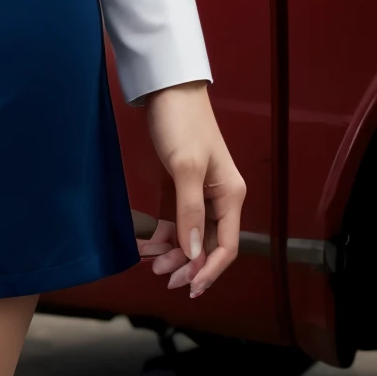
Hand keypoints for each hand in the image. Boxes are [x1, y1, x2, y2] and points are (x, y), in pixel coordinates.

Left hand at [137, 80, 244, 299]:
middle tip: (162, 277)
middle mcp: (220, 198)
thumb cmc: (182, 122)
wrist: (167, 88)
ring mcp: (200, 192)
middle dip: (187, 264)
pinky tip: (145, 244)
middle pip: (208, 244)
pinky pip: (176, 220)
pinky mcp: (182, 185)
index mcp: (231, 195)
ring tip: (150, 262)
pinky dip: (163, 234)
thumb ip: (190, 212)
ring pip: (190, 235)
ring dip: (173, 252)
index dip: (210, 270)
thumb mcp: (186, 167)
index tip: (188, 287)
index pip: (227, 246)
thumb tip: (195, 253)